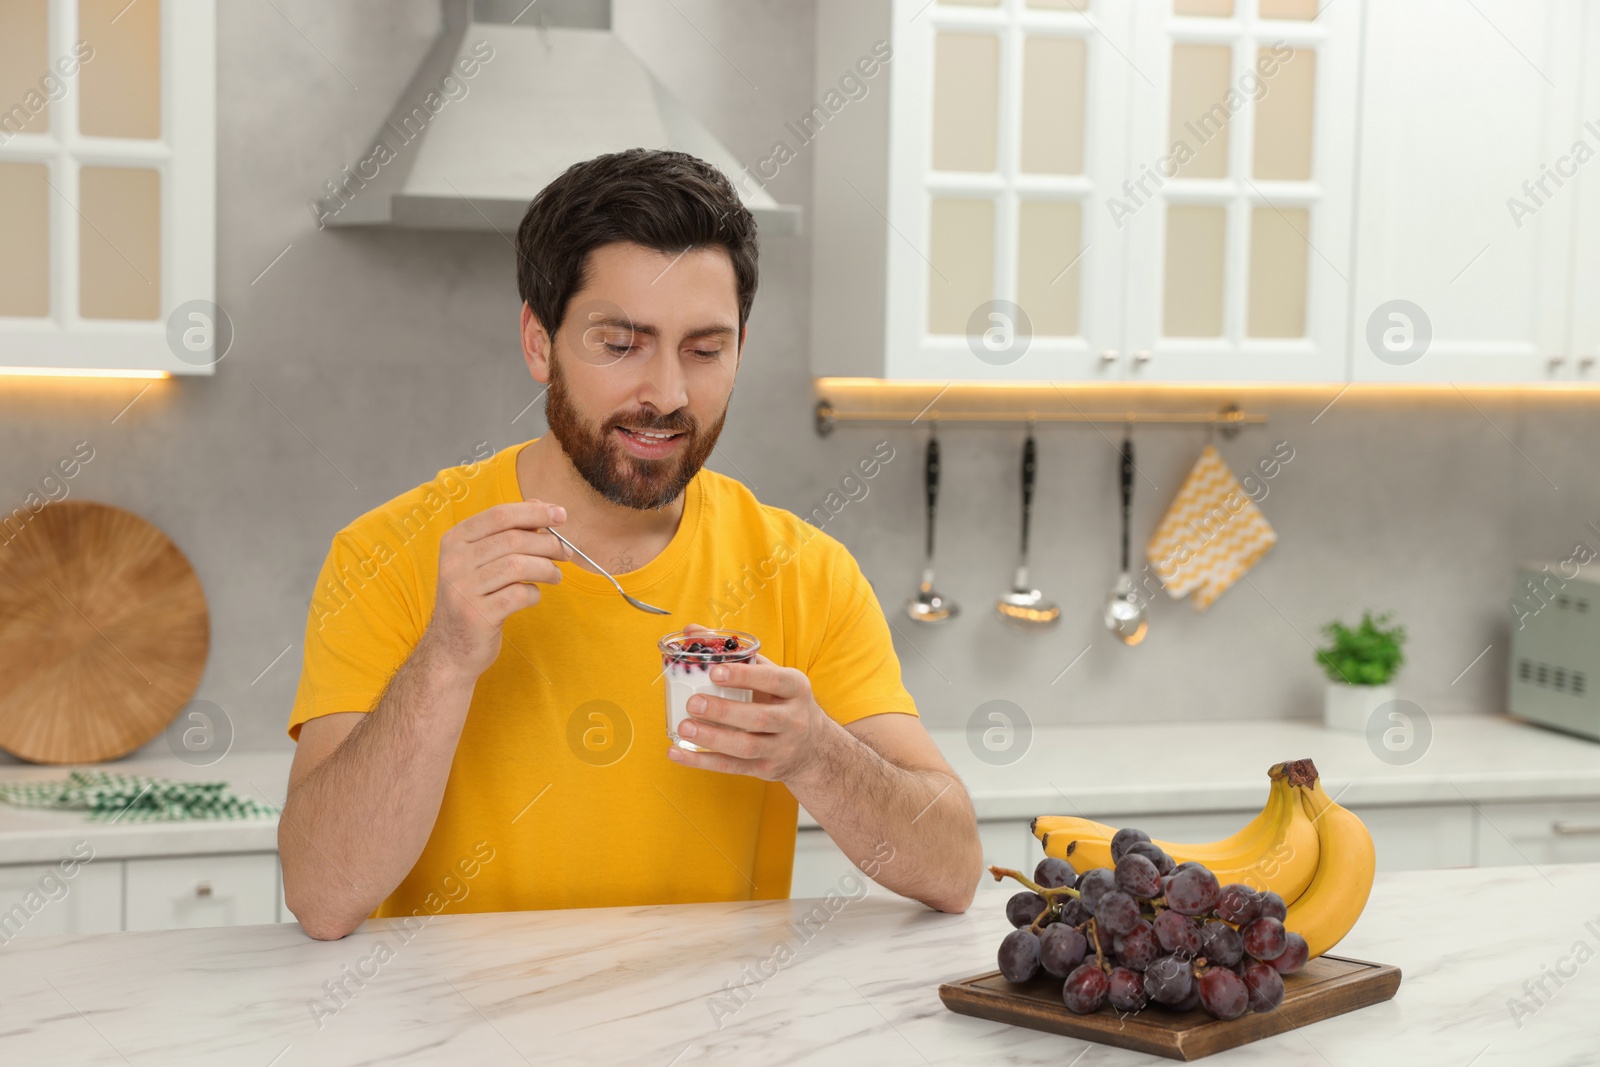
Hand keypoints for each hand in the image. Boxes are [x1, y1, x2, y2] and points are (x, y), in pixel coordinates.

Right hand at [419, 501, 569, 680]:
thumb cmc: (474, 598)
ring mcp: (463, 589)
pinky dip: (535, 594)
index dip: (535, 512)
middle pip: (514, 539)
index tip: (562, 515)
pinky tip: (533, 596)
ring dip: (546, 569)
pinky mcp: (477, 615)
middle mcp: (454, 561)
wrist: (451, 648)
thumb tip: (540, 506)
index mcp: (455, 540)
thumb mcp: (480, 560)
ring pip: (519, 565)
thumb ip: (507, 532)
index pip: (500, 515)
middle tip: (565, 553)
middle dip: (548, 543)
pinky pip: (519, 595)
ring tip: (555, 576)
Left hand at [667, 624, 837, 781]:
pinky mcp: (766, 770)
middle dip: (724, 711)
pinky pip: (732, 767)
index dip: (745, 676)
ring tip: (684, 727)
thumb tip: (691, 630)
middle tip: (693, 702)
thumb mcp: (771, 674)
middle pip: (759, 717)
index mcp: (796, 688)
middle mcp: (793, 719)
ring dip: (712, 738)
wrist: (813, 747)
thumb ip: (735, 654)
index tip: (715, 672)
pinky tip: (678, 753)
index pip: (774, 680)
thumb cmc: (782, 701)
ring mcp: (781, 748)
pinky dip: (703, 762)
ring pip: (746, 746)